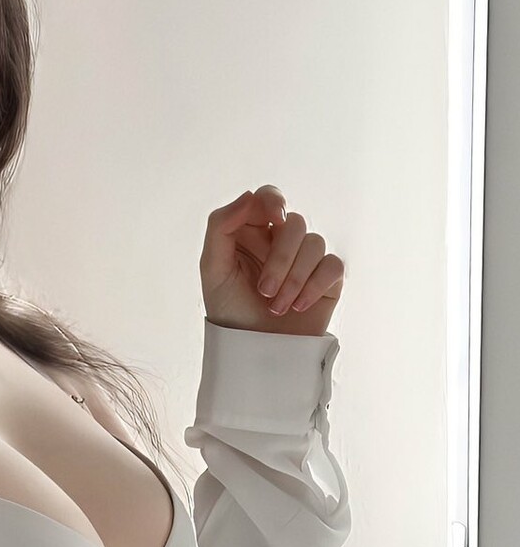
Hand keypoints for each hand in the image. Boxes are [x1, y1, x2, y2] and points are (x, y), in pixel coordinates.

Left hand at [200, 186, 344, 335]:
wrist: (254, 352)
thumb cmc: (229, 310)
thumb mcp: (213, 268)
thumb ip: (221, 226)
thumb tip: (249, 195)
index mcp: (252, 232)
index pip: (269, 198)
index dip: (274, 201)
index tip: (274, 218)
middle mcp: (281, 242)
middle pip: (295, 223)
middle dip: (281, 258)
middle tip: (264, 291)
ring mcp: (306, 260)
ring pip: (315, 243)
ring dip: (294, 278)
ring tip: (276, 306)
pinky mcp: (327, 280)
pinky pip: (333, 265)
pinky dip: (314, 285)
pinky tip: (298, 306)